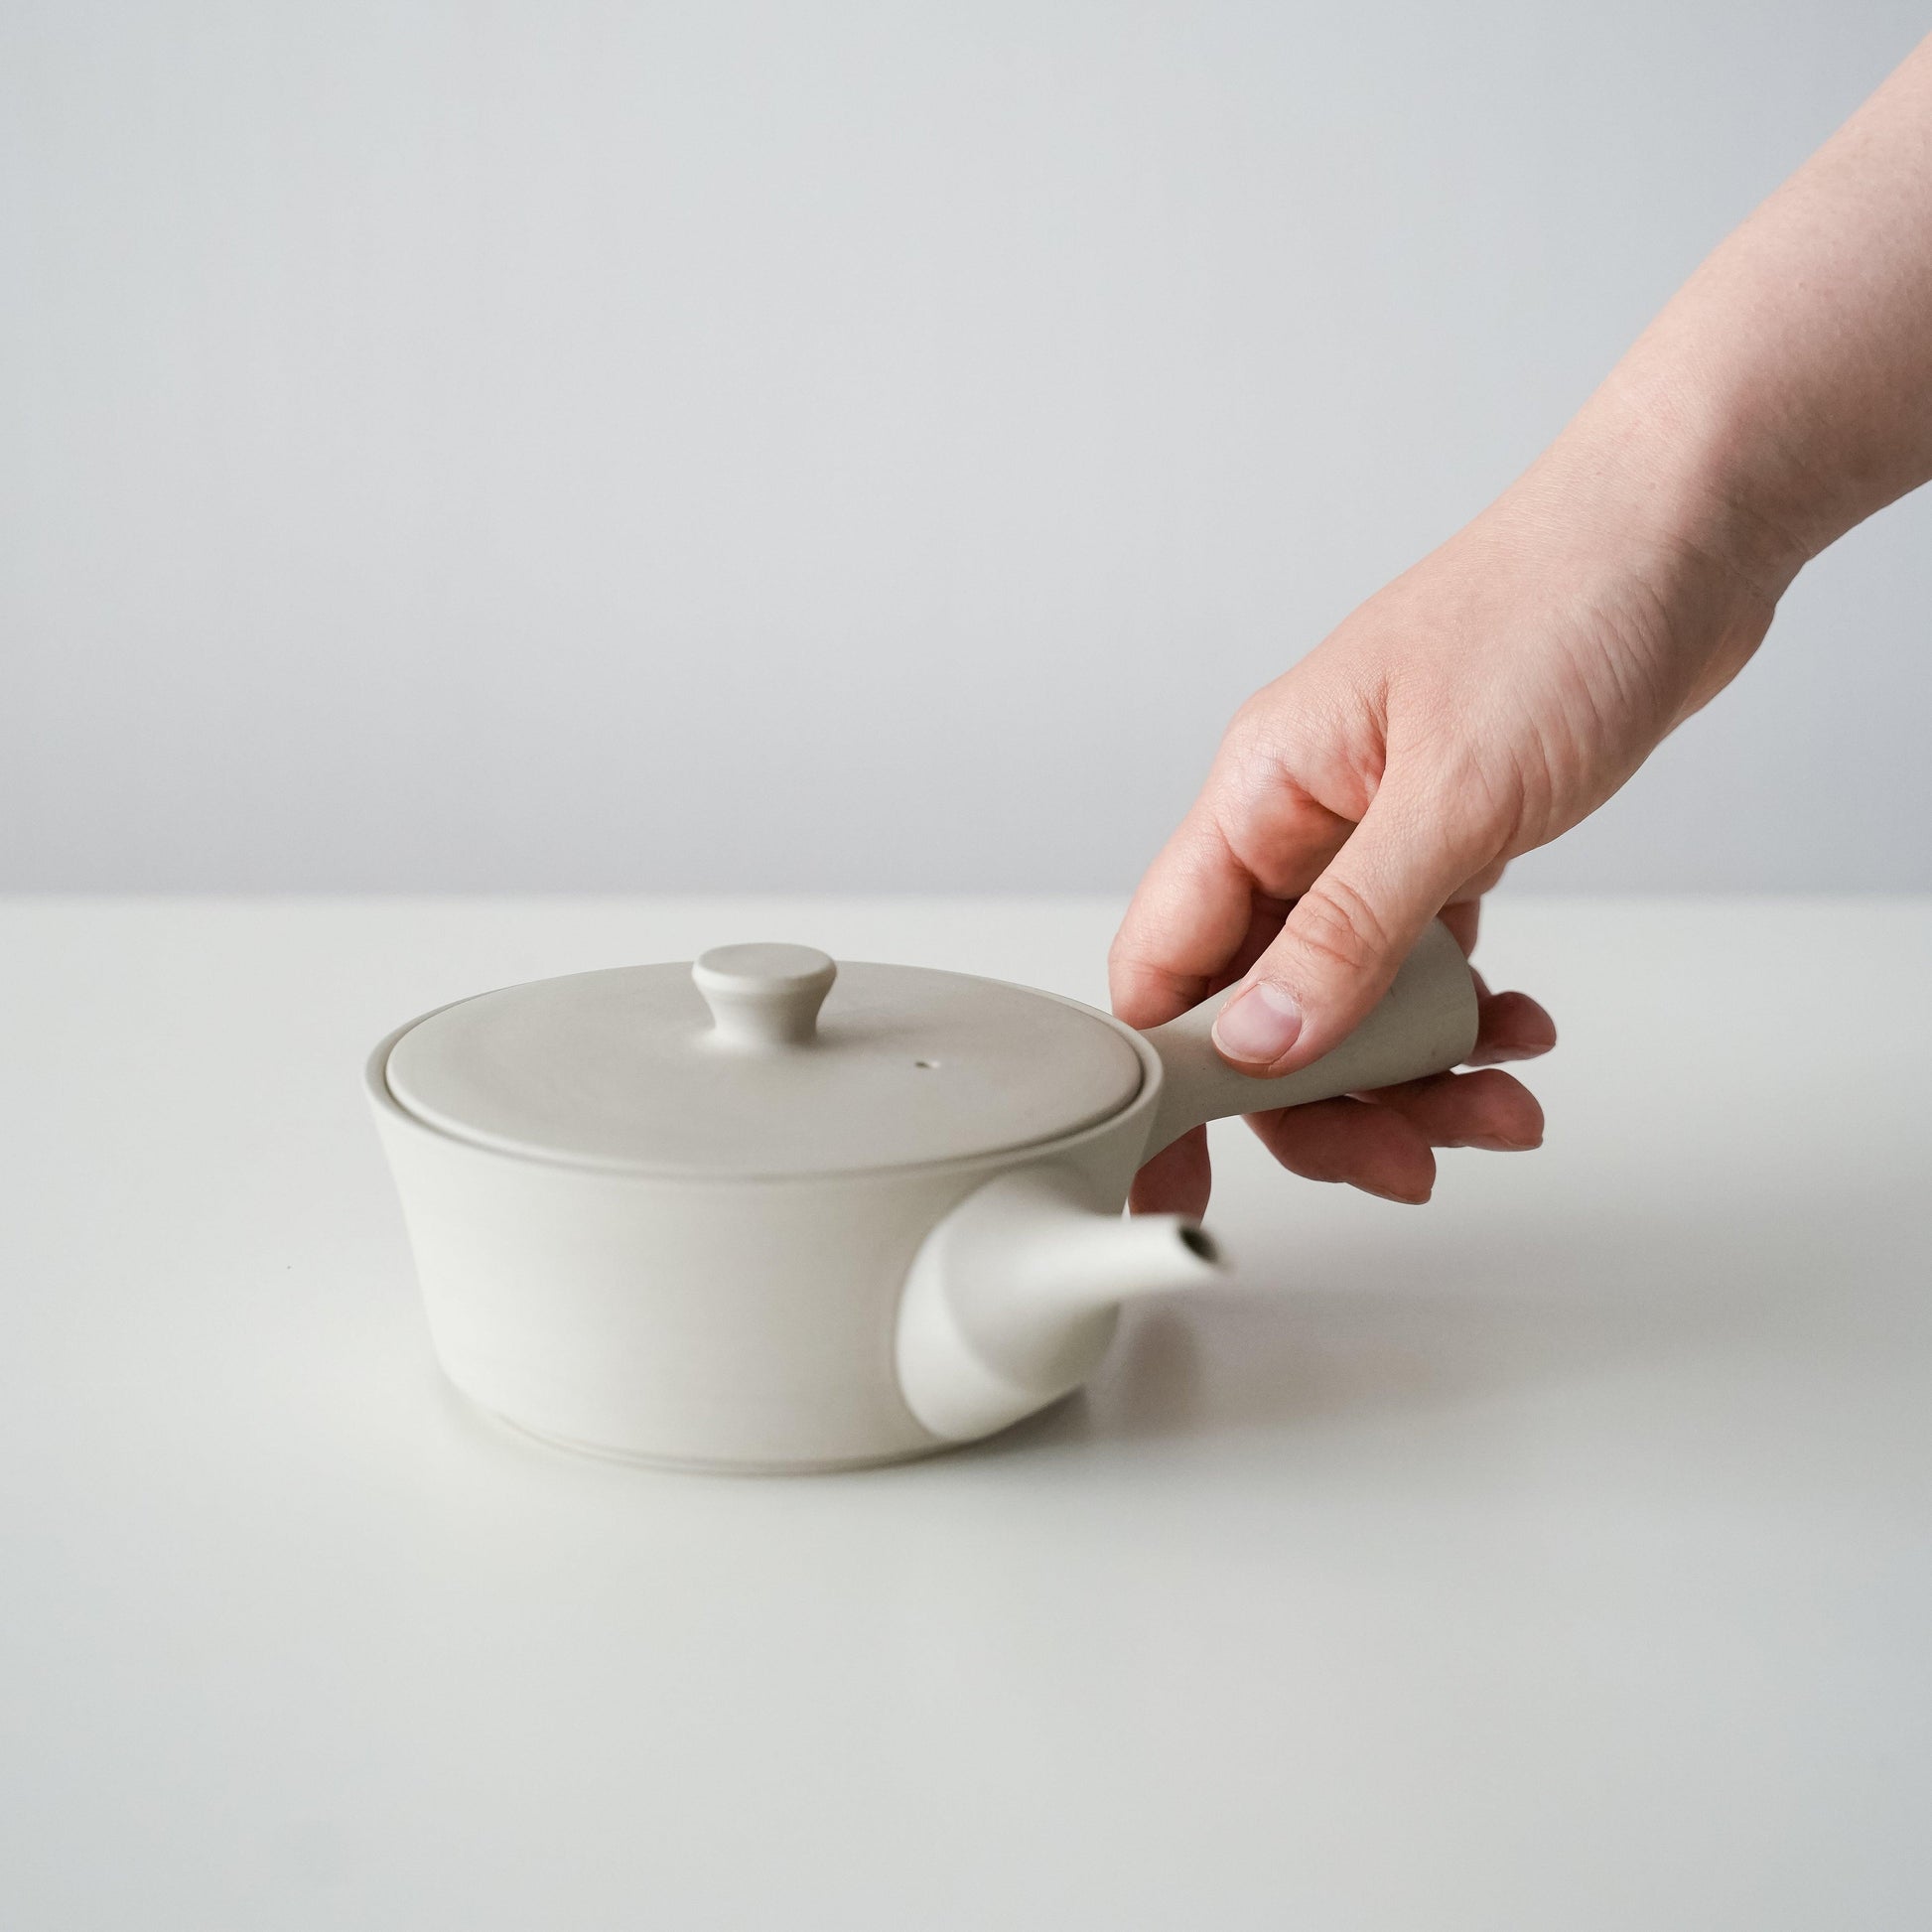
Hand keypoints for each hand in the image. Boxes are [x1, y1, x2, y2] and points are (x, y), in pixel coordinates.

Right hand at [1110, 426, 1781, 1217]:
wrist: (1685, 538)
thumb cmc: (1559, 611)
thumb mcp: (1452, 797)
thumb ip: (1348, 933)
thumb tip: (1259, 1044)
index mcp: (1259, 793)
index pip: (1166, 960)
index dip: (1167, 1077)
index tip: (1180, 1169)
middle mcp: (1298, 822)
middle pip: (1260, 1004)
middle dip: (1327, 1097)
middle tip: (1401, 1160)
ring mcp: (1367, 835)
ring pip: (1347, 998)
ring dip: (1412, 1072)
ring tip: (1495, 1104)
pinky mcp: (1438, 842)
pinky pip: (1419, 964)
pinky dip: (1463, 1015)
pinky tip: (1518, 1028)